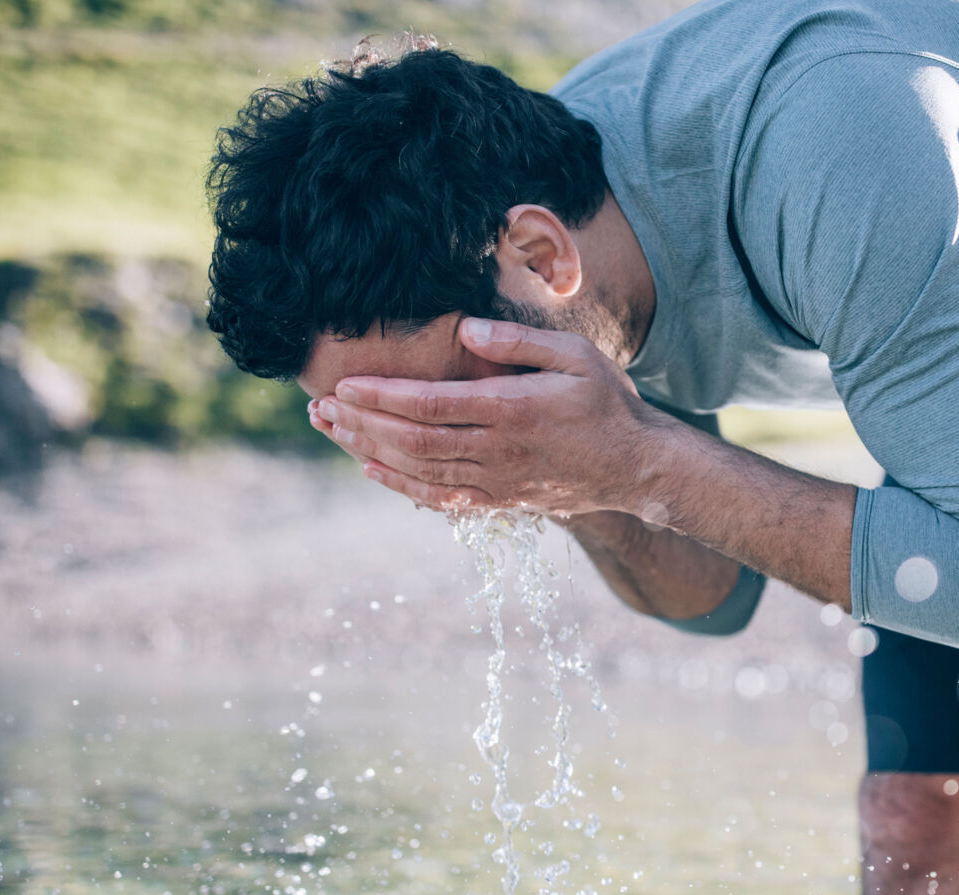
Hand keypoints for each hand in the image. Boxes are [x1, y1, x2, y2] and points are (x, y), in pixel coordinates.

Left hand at [312, 318, 667, 515]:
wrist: (639, 468)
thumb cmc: (609, 402)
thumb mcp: (577, 354)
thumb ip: (519, 342)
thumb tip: (465, 330)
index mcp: (512, 410)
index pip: (432, 404)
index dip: (383, 396)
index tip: (345, 385)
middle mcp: (499, 450)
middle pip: (414, 439)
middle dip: (362, 423)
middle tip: (319, 407)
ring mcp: (498, 481)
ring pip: (420, 469)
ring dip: (370, 450)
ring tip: (331, 430)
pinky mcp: (501, 501)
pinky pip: (442, 498)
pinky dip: (402, 486)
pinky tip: (372, 469)